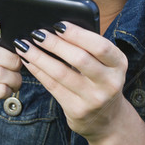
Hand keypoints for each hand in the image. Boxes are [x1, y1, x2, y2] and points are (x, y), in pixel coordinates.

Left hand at [13, 22, 128, 141]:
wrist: (107, 120)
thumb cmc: (102, 82)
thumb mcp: (106, 65)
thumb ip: (90, 49)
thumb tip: (58, 30)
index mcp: (119, 64)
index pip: (100, 46)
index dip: (78, 34)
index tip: (58, 24)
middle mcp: (110, 83)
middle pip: (80, 59)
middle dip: (55, 44)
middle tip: (37, 33)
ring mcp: (94, 99)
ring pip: (61, 73)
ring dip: (39, 57)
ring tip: (25, 45)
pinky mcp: (77, 110)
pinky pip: (52, 86)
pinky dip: (38, 71)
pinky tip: (28, 61)